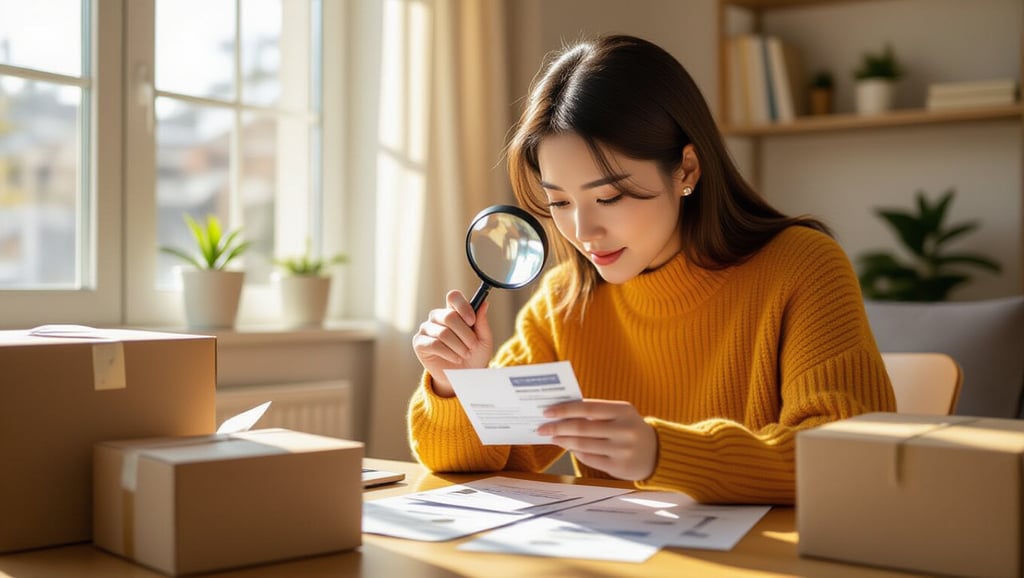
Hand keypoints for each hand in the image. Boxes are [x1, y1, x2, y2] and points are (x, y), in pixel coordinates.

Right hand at [411, 290, 493, 396]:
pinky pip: (434, 344)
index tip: (472, 321)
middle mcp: (438, 317)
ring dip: (458, 346)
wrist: (464, 377)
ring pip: (443, 332)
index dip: (463, 306)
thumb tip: (484, 303)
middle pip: (449, 316)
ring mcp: (426, 329)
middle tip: (473, 346)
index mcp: (453, 311)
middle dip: (465, 334)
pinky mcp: (419, 343)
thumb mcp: (484, 339)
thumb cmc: (474, 355)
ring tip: (465, 354)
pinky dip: (448, 353)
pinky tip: (455, 359)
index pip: (453, 297)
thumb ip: (482, 322)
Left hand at [537, 399, 656, 480]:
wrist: (657, 453)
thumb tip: (562, 413)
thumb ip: (596, 413)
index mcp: (623, 411)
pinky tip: (569, 447)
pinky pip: (589, 459)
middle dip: (558, 427)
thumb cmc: (630, 428)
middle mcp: (624, 429)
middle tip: (542, 427)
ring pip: (583, 445)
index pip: (587, 408)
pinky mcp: (619, 467)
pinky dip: (576, 452)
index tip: (547, 411)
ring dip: (563, 440)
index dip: (565, 409)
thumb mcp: (620, 414)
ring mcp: (623, 450)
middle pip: (582, 428)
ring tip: (552, 437)